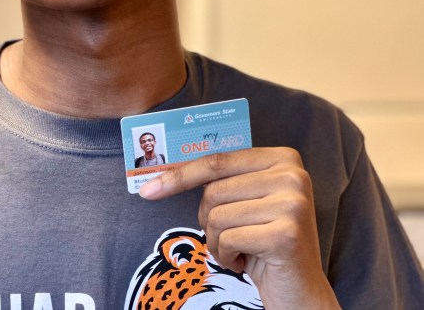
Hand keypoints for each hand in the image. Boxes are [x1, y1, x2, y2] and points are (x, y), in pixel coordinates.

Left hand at [139, 147, 340, 309]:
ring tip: (240, 250)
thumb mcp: (247, 200)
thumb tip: (163, 173)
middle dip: (208, 220)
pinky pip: (228, 239)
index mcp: (282, 158)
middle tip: (228, 236)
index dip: (180, 176)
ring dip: (217, 241)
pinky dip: (227, 256)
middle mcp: (292, 175)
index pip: (217, 160)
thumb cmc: (264, 241)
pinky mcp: (286, 234)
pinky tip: (245, 262)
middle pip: (214, 190)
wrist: (300, 291)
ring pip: (217, 215)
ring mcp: (293, 203)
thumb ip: (222, 179)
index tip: (149, 190)